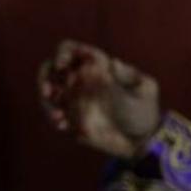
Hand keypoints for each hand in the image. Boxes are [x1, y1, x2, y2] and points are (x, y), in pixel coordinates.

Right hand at [38, 40, 161, 157]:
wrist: (142, 140)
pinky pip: (54, 114)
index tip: (62, 66)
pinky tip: (62, 125)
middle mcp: (80, 80)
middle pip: (51, 69)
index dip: (63, 54)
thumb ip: (127, 77)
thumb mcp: (144, 90)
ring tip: (58, 115)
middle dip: (46, 77)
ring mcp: (73, 100)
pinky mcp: (70, 119)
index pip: (71, 50)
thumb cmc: (145, 110)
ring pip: (49, 93)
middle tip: (50, 91)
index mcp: (97, 66)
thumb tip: (113, 61)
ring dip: (47, 101)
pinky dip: (54, 117)